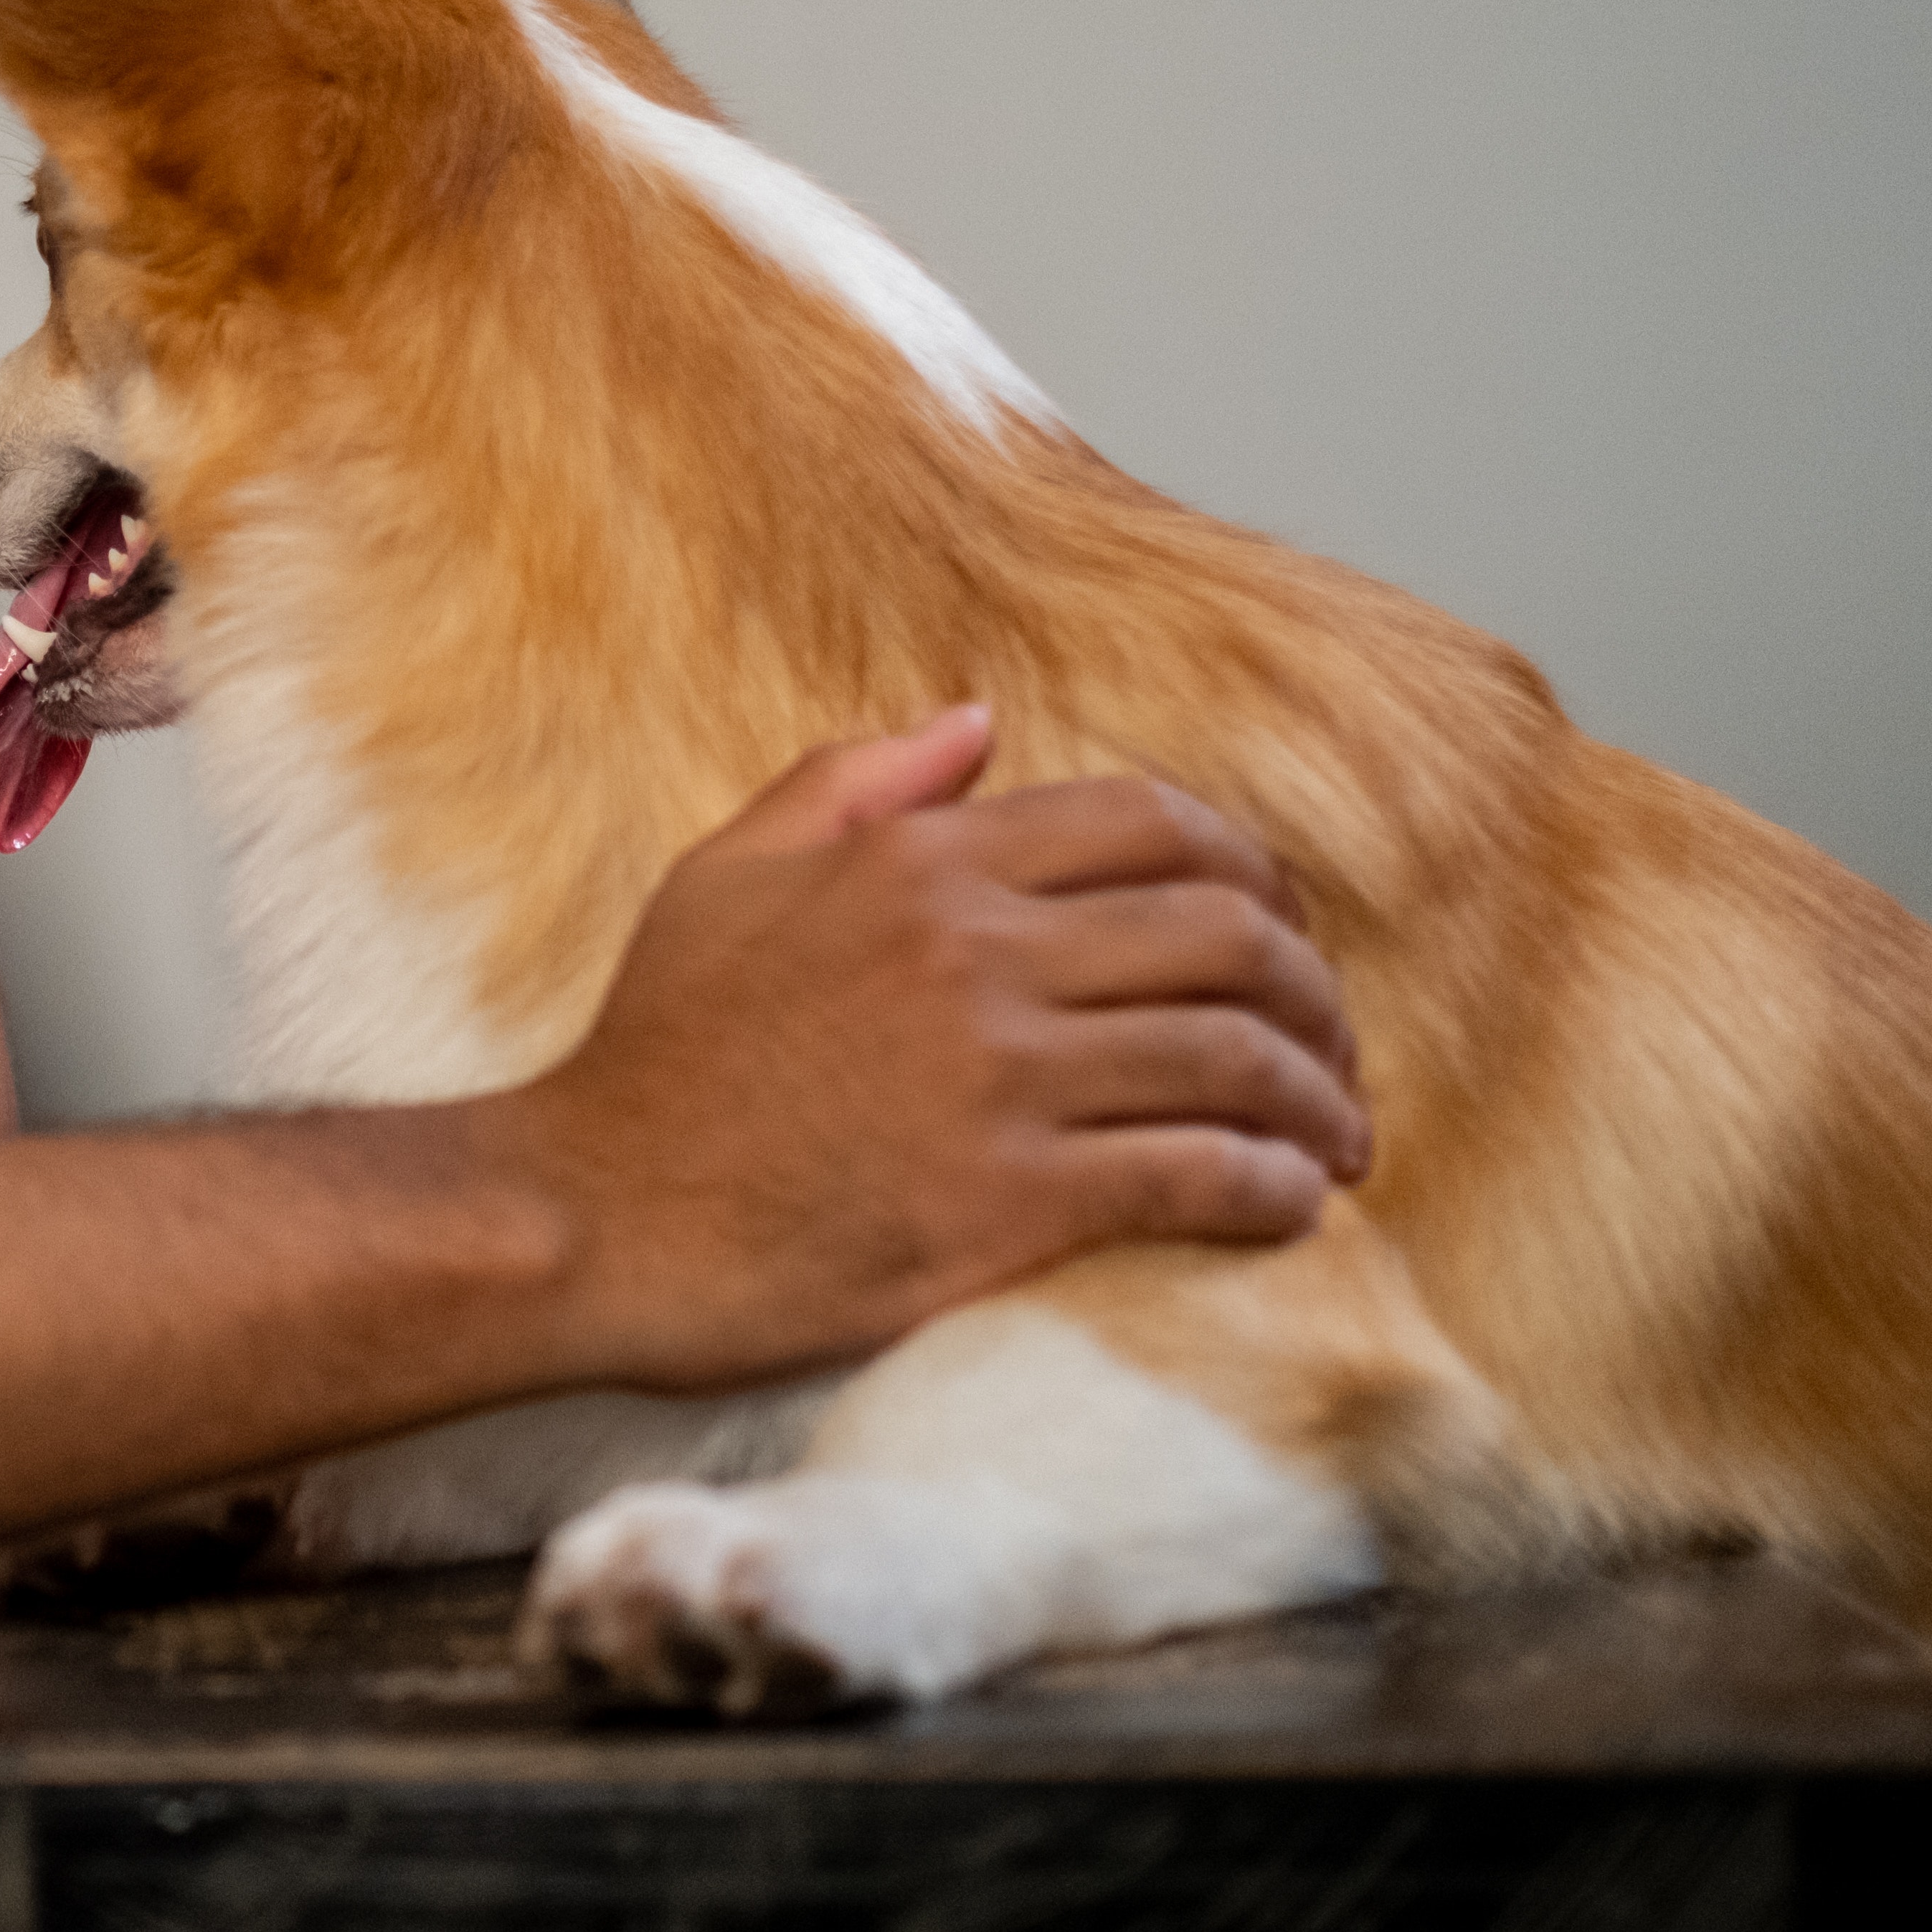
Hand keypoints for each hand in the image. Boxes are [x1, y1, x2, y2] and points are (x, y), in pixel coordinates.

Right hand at [503, 705, 1365, 1393]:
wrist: (597, 1211)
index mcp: (924, 863)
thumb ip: (853, 782)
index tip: (1279, 930)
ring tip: (1334, 1139)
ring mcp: (1001, 1077)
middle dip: (1313, 991)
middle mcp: (979, 953)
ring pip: (1234, 1056)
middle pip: (1228, 936)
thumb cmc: (656, 1052)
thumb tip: (977, 720)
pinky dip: (1271, 1187)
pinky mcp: (1010, 1200)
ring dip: (1315, 1098)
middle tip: (1330, 1047)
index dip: (1252, 874)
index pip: (1155, 826)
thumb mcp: (727, 875)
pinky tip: (1289, 1203)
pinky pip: (1197, 1175)